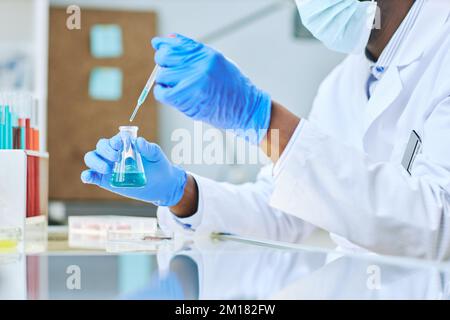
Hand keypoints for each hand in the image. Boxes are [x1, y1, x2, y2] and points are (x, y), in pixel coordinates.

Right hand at [81, 135, 186, 206]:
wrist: (162, 185)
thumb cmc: (159, 165)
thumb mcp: (156, 155)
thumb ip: (149, 148)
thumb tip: (139, 141)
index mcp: (125, 145)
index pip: (114, 140)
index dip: (115, 141)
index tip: (121, 146)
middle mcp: (114, 154)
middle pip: (100, 147)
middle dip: (106, 151)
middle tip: (117, 159)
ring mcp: (108, 167)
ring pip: (92, 158)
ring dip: (96, 162)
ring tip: (108, 169)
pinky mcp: (105, 180)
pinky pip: (91, 176)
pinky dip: (87, 176)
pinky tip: (89, 177)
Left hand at [152, 34, 271, 143]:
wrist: (246, 109)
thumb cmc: (233, 88)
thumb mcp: (218, 63)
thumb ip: (195, 53)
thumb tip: (169, 41)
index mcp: (207, 54)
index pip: (176, 43)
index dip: (164, 46)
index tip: (159, 47)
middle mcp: (200, 64)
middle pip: (165, 57)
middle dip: (164, 64)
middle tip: (170, 72)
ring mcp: (193, 81)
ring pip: (162, 75)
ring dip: (165, 82)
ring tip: (177, 87)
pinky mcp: (186, 98)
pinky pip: (162, 92)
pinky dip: (163, 93)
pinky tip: (171, 94)